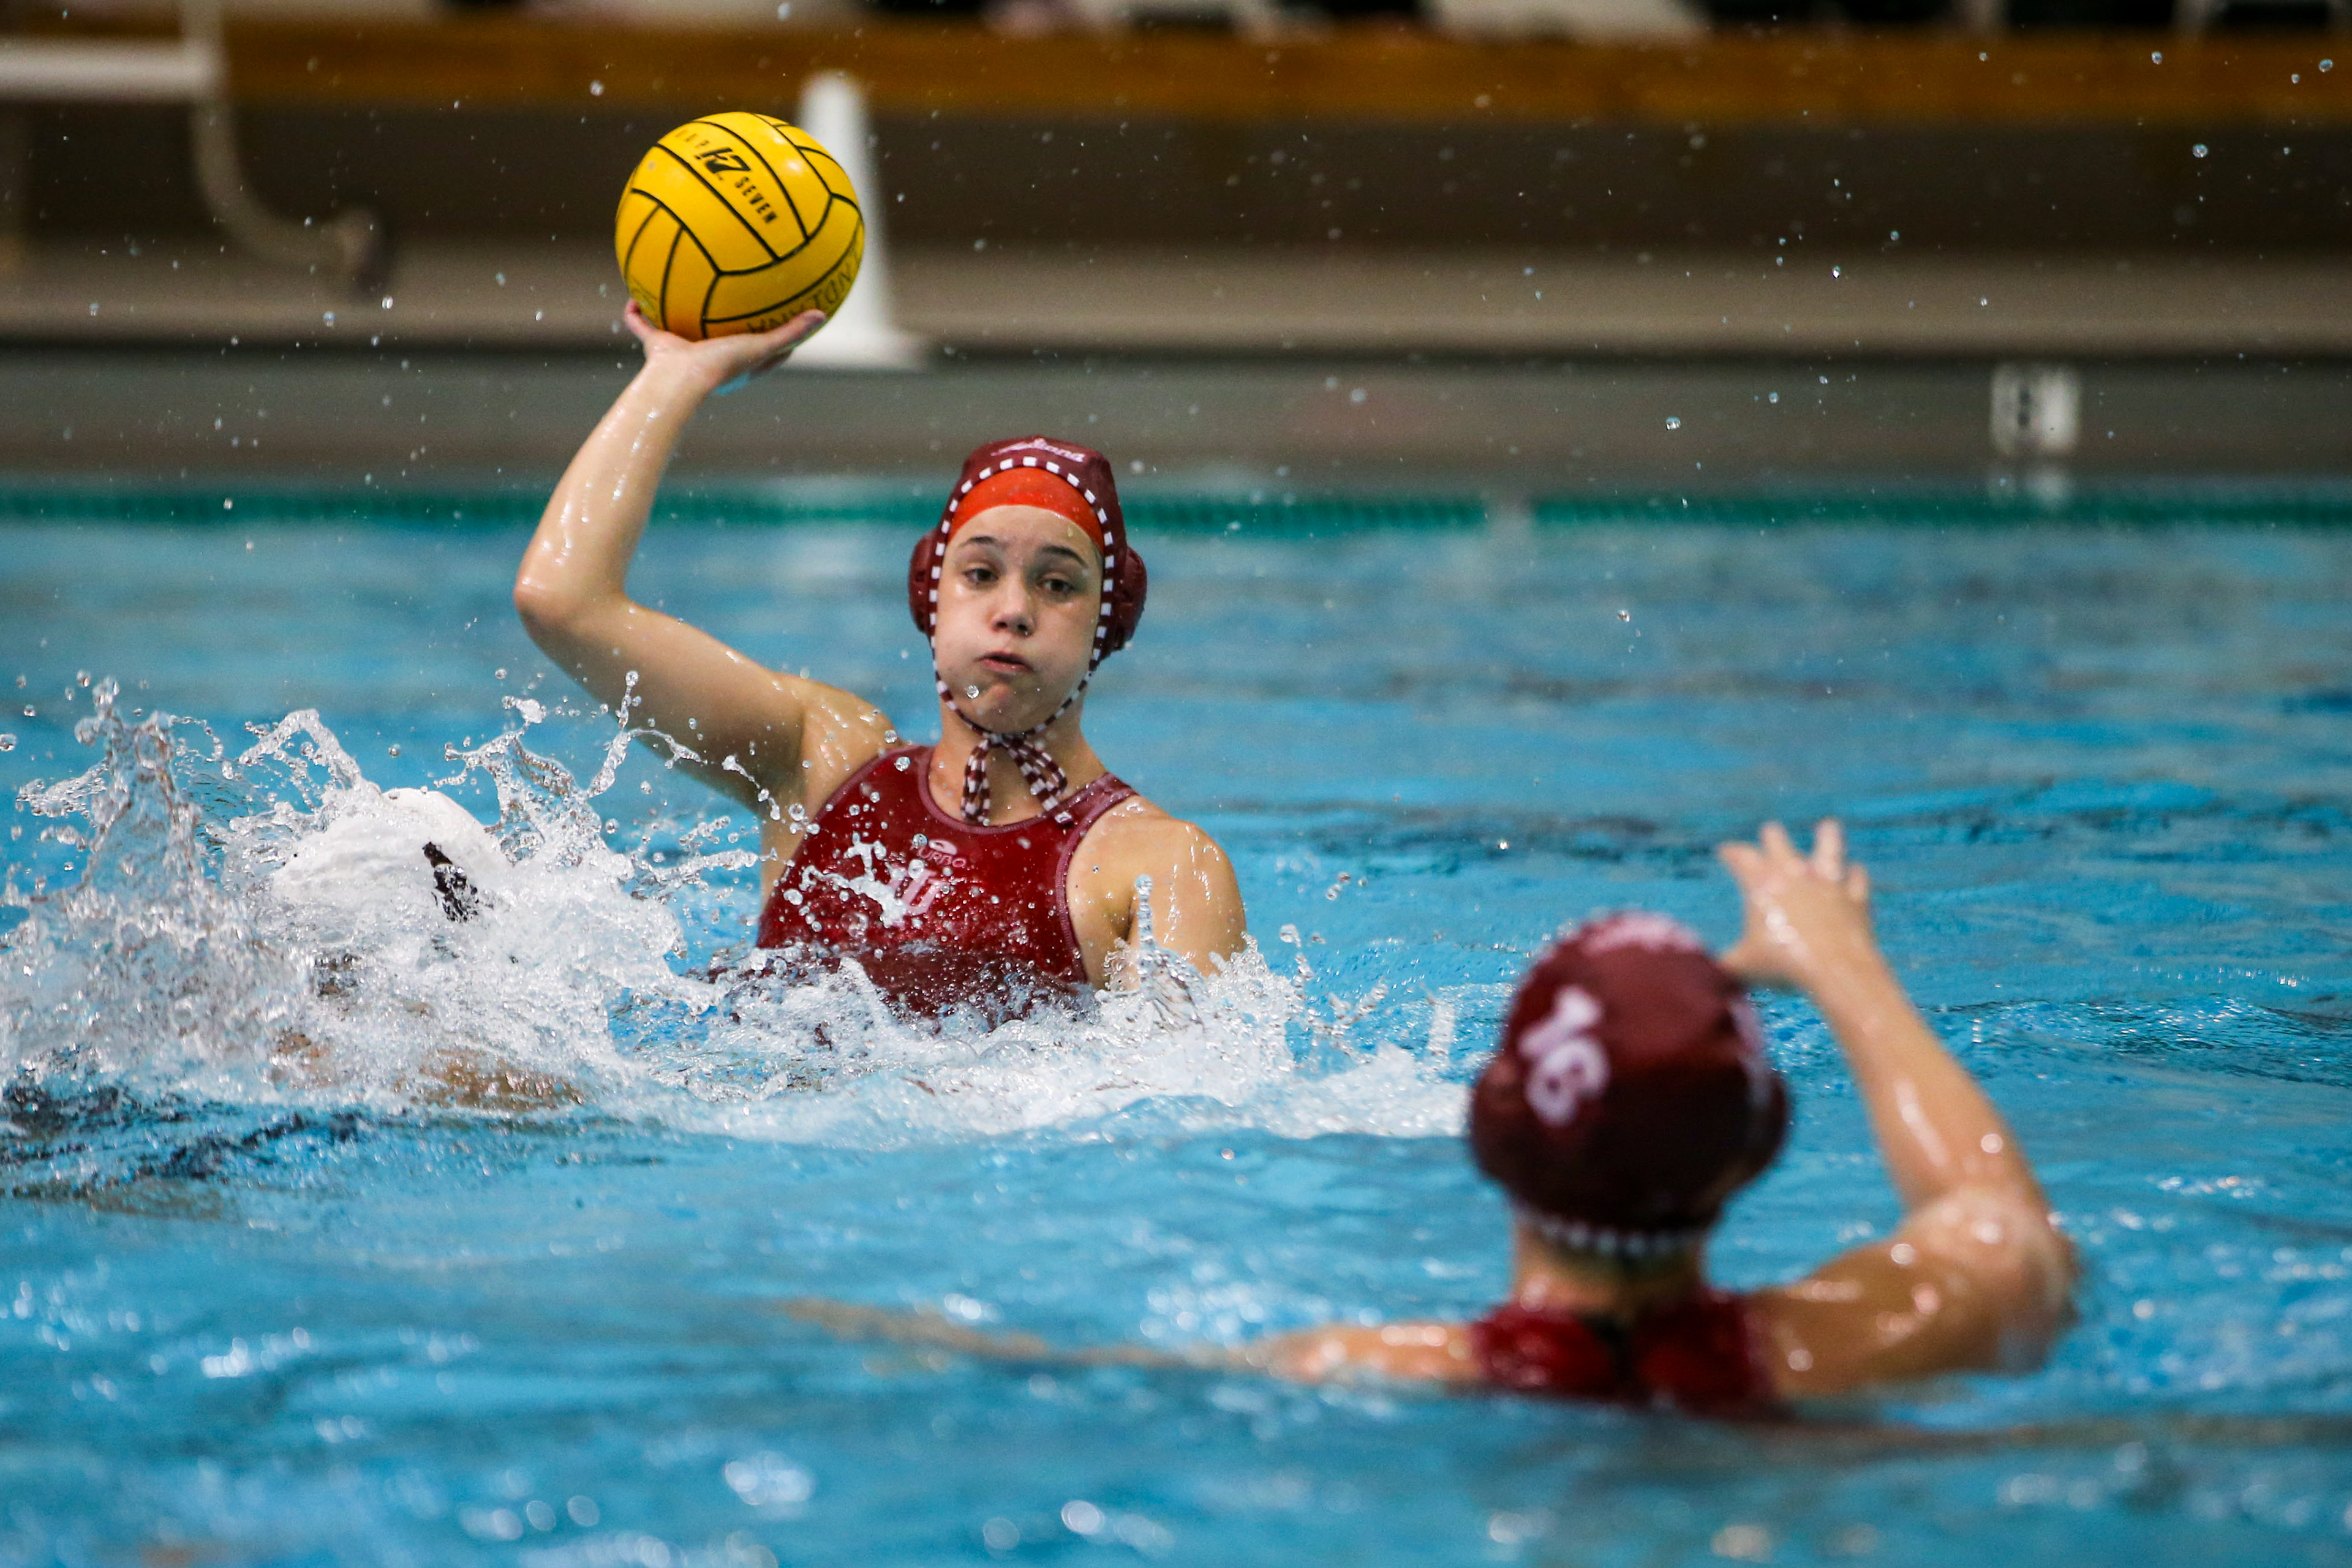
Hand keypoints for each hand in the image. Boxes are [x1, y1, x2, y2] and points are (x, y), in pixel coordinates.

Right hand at [624, 301, 825, 394]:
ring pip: (677, 330)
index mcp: (735, 366)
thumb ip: (790, 332)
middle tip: (729, 298)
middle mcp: (707, 359)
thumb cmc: (723, 367)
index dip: (772, 336)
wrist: (680, 381)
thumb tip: (821, 315)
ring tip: (677, 287)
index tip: (782, 317)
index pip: (760, 351)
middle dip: (721, 322)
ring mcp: (680, 354)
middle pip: (717, 338)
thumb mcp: (763, 347)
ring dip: (674, 314)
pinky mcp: (657, 347)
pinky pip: (642, 326)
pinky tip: (635, 292)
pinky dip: (637, 313)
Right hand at [1717, 819, 1877, 991]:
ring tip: (1828, 826)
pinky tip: (1856, 870)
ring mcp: (1828, 883)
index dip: (1731, 852)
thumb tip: (1704, 975)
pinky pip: (1856, 880)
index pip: (1741, 857)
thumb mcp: (1743, 966)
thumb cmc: (1782, 965)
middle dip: (1773, 837)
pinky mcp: (1854, 899)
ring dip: (1827, 837)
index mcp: (1762, 884)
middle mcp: (1795, 874)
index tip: (1725, 850)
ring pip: (1828, 849)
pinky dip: (1855, 875)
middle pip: (1780, 844)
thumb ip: (1723, 964)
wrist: (1835, 969)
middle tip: (1770, 831)